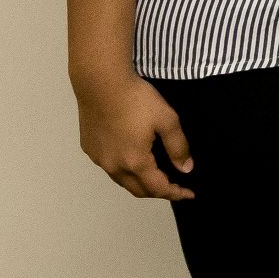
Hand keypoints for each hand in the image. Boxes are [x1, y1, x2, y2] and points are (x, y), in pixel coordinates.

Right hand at [73, 68, 193, 200]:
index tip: (189, 194)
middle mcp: (113, 166)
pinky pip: (109, 167)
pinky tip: (133, 159)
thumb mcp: (167, 120)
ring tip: (156, 176)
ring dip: (140, 183)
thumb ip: (178, 147)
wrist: (101, 83)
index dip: (175, 193)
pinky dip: (124, 170)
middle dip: (158, 192)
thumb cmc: (136, 99)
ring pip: (121, 180)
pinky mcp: (89, 148)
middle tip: (175, 187)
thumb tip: (185, 169)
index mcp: (135, 162)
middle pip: (137, 190)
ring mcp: (98, 158)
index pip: (158, 188)